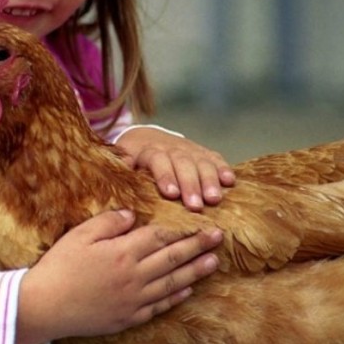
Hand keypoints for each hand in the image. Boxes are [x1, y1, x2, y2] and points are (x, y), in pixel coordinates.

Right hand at [15, 210, 221, 343]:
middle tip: (219, 237)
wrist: (44, 307)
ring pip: (172, 283)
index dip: (184, 229)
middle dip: (198, 246)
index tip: (203, 222)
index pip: (161, 236)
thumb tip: (132, 215)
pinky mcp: (128, 317)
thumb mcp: (80, 235)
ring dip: (195, 271)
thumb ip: (109, 222)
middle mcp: (134, 276)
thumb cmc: (59, 267)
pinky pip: (159, 306)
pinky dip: (175, 297)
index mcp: (123, 252)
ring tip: (213, 262)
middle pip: (172, 258)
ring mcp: (133, 299)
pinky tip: (187, 290)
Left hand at [116, 127, 235, 210]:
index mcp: (148, 150)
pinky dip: (223, 168)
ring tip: (214, 199)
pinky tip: (230, 181)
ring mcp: (188, 149)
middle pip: (182, 162)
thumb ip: (119, 172)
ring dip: (209, 180)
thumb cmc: (131, 160)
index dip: (165, 175)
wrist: (146, 138)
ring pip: (200, 161)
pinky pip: (214, 158)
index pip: (158, 160)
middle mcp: (170, 147)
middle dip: (190, 184)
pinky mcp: (202, 153)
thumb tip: (113, 184)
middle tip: (196, 206)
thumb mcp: (121, 163)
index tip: (170, 194)